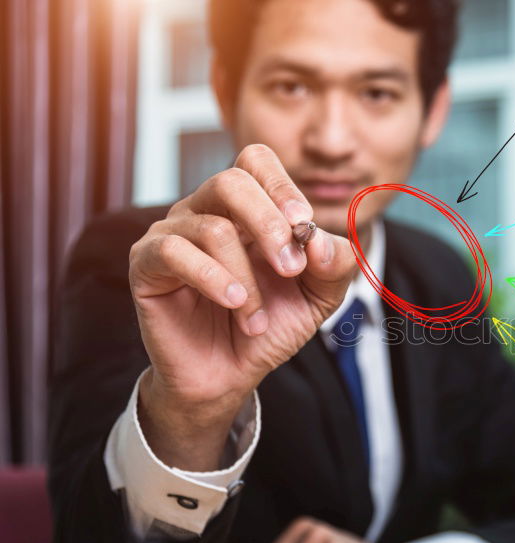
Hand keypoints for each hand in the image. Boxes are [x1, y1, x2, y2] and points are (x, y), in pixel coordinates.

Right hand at [128, 144, 355, 469]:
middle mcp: (205, 210)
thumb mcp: (318, 296)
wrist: (229, 374)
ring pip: (212, 227)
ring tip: (257, 316)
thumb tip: (319, 239)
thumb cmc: (269, 326)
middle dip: (270, 225)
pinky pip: (175, 252)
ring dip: (248, 279)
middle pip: (232, 182)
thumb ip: (334, 264)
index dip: (282, 187)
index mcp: (247, 208)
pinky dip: (215, 280)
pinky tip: (235, 306)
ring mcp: (172, 233)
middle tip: (291, 269)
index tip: (304, 226)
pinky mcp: (146, 263)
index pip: (256, 161)